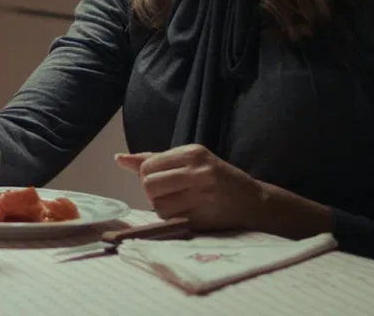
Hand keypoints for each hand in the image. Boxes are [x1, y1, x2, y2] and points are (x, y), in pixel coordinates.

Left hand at [115, 144, 266, 231]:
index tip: (162, 181)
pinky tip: (187, 213)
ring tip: (180, 203)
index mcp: (193, 152)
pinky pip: (170, 220)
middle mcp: (198, 171)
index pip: (148, 166)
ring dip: (162, 207)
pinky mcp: (204, 217)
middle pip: (149, 185)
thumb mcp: (190, 161)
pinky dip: (172, 219)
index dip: (147, 176)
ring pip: (157, 205)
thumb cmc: (216, 178)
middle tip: (169, 194)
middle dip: (152, 193)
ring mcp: (202, 195)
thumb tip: (119, 159)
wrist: (253, 202)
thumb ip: (154, 159)